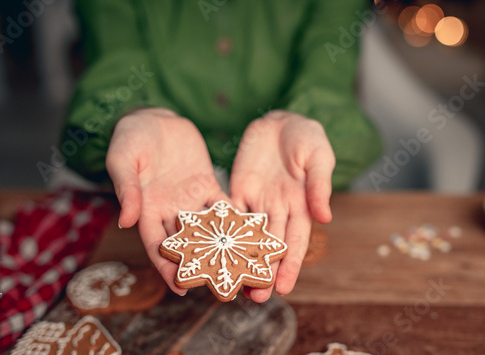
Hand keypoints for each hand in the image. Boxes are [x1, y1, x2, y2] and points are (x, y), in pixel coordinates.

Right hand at [106, 108, 229, 294]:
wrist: (152, 119)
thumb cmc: (130, 140)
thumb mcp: (123, 161)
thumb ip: (128, 190)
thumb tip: (126, 221)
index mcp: (147, 209)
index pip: (157, 245)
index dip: (167, 267)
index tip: (180, 288)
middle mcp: (171, 210)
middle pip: (187, 244)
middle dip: (202, 265)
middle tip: (220, 287)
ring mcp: (191, 199)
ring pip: (208, 228)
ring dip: (223, 247)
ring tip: (241, 265)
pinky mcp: (207, 184)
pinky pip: (222, 203)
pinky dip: (234, 217)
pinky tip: (250, 230)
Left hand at [230, 110, 334, 302]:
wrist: (280, 119)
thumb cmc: (306, 136)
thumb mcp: (318, 157)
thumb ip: (319, 186)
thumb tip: (326, 218)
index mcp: (301, 205)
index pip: (295, 242)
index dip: (290, 265)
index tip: (284, 288)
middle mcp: (277, 209)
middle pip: (268, 246)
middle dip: (263, 271)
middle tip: (255, 297)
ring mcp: (256, 201)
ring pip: (246, 236)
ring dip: (240, 259)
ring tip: (231, 282)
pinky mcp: (238, 189)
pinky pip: (229, 212)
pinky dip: (222, 231)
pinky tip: (213, 248)